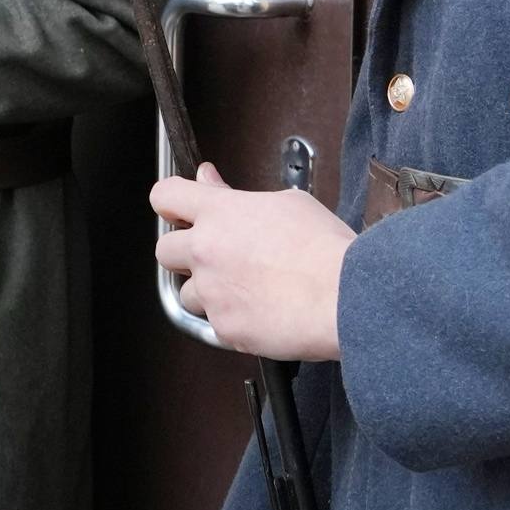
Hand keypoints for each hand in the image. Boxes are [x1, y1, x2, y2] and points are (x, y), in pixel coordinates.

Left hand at [152, 163, 351, 360]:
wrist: (345, 297)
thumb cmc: (325, 249)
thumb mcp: (286, 203)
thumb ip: (236, 195)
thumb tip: (209, 180)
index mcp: (219, 213)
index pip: (165, 196)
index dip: (170, 202)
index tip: (177, 210)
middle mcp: (207, 251)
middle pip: (164, 250)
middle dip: (184, 253)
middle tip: (213, 254)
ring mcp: (212, 292)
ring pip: (188, 294)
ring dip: (208, 291)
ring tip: (246, 288)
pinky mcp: (224, 328)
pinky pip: (215, 324)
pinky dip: (232, 319)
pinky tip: (260, 309)